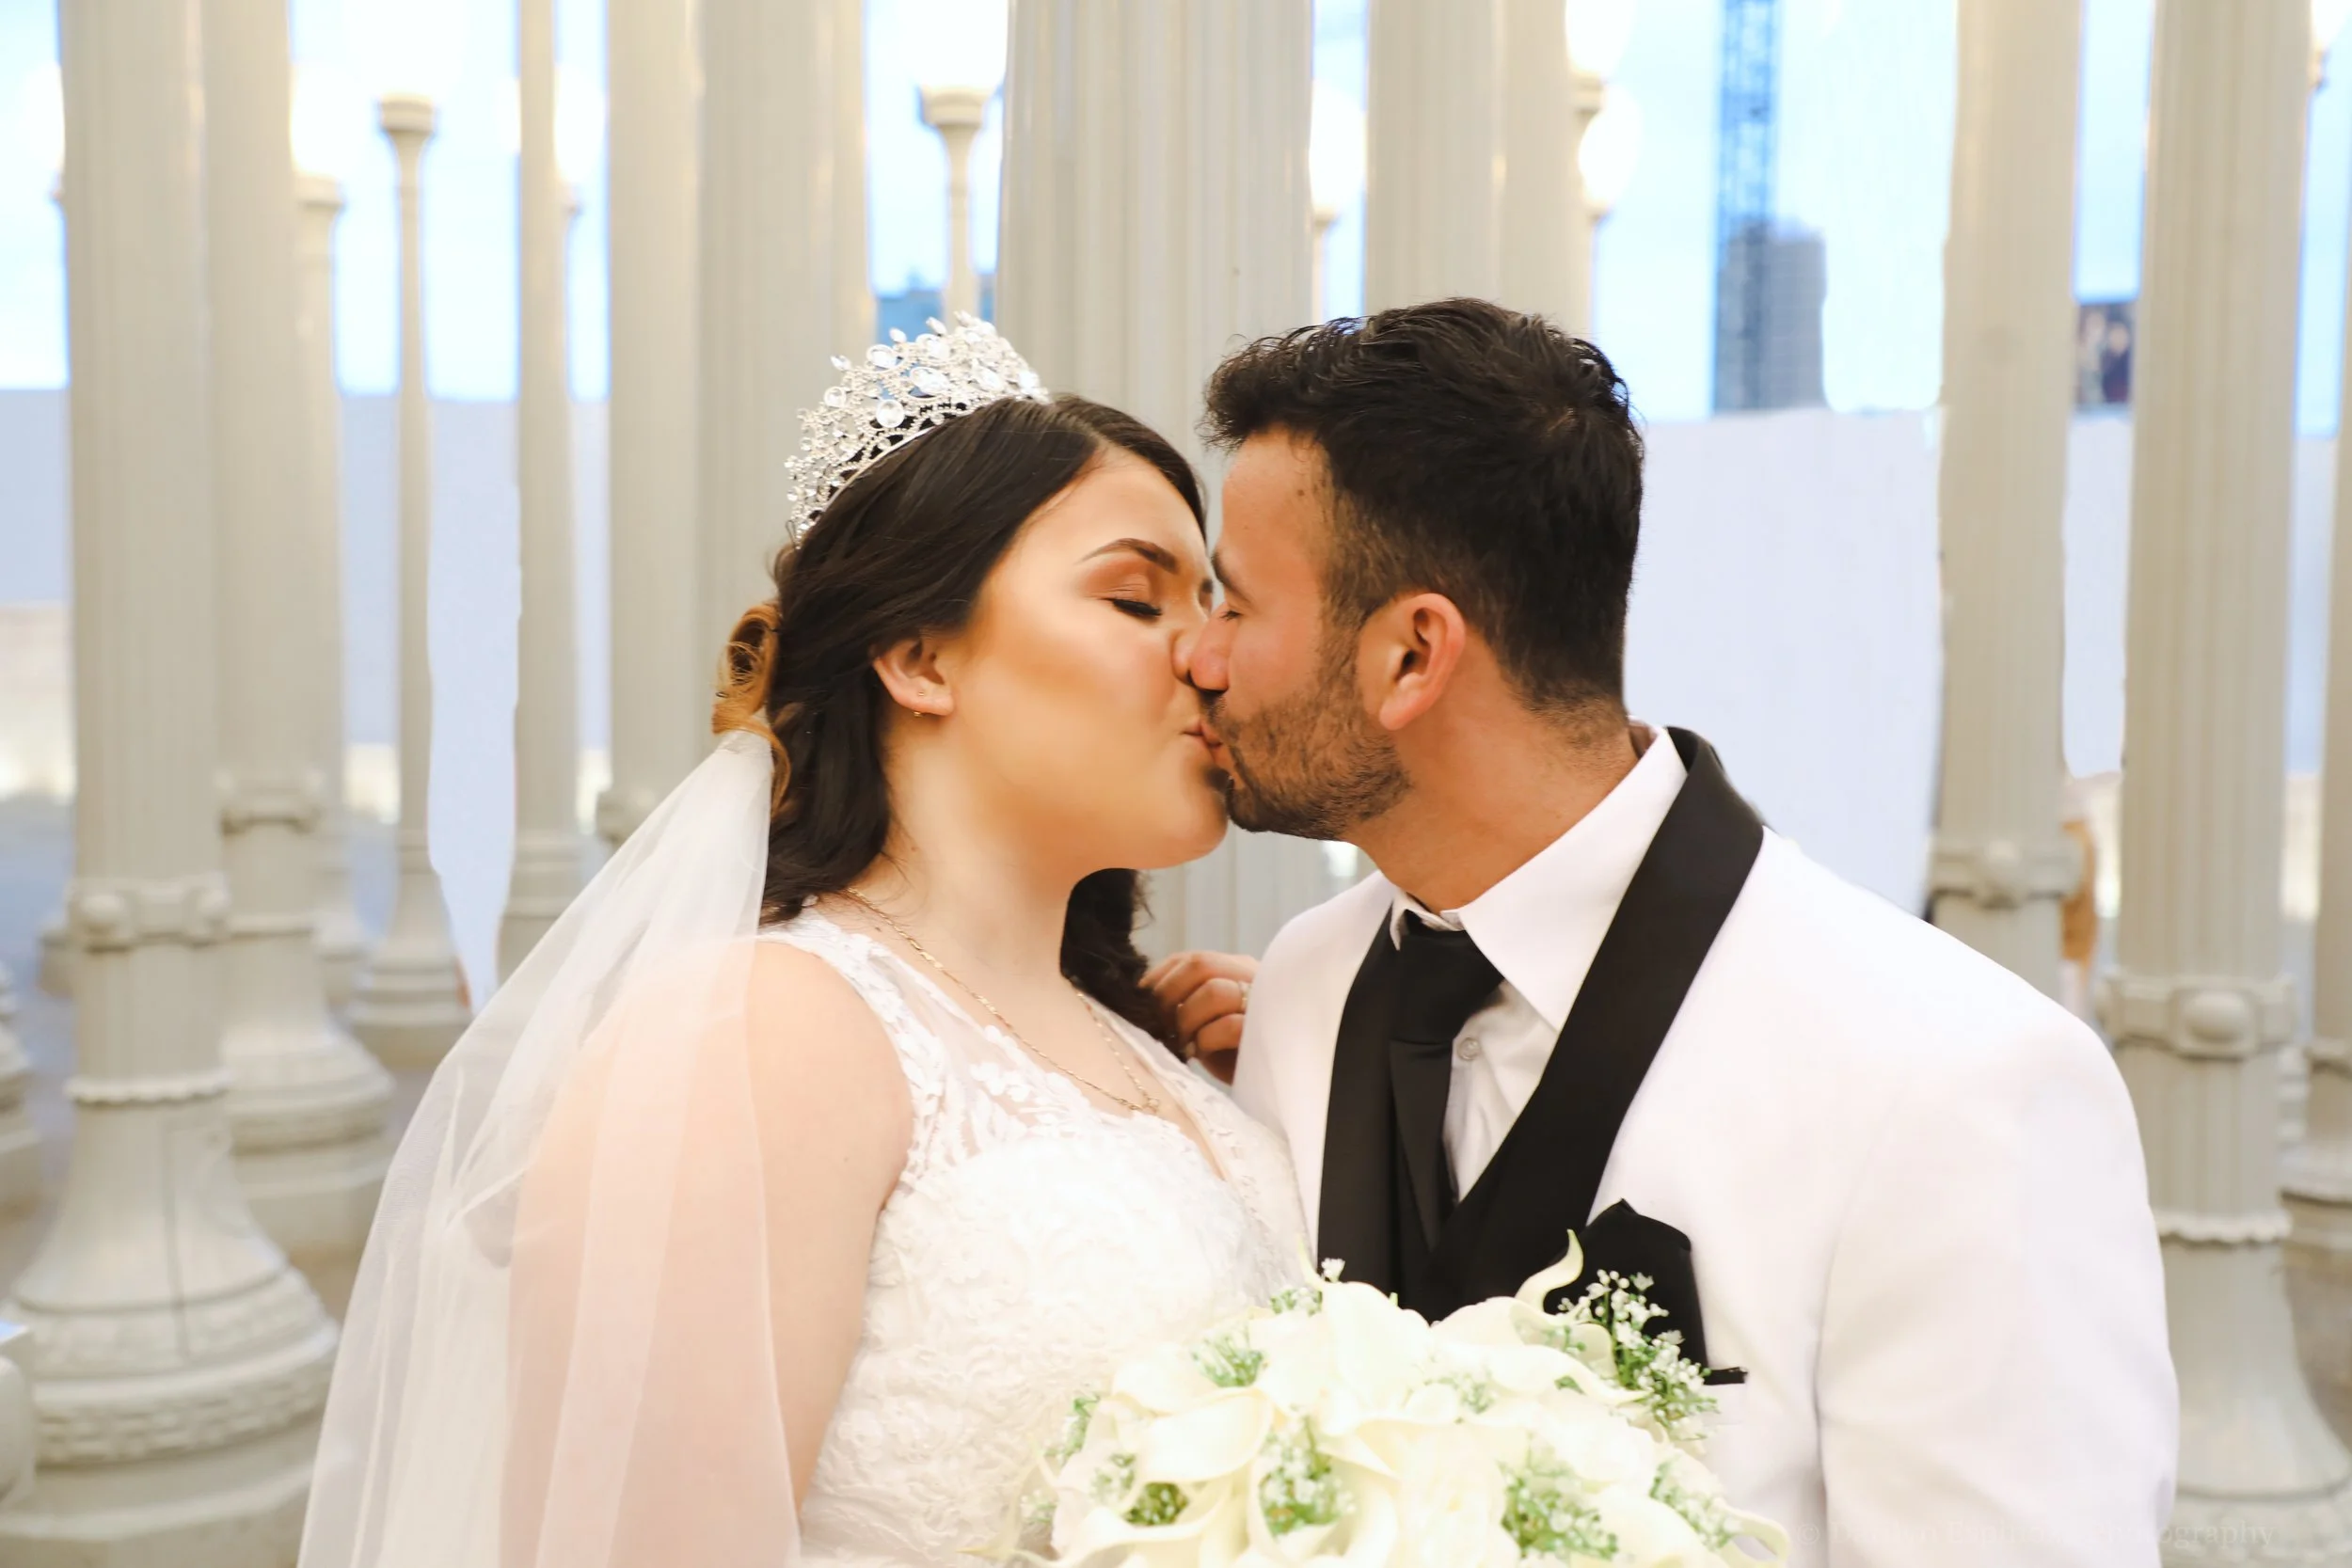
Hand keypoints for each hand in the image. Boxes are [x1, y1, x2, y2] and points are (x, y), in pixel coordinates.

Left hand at [1143, 950, 1256, 1084]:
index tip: (1141, 1001)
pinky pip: (1229, 1025)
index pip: (1191, 958)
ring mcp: (1263, 1002)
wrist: (1273, 1081)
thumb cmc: (1235, 1054)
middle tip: (1160, 1025)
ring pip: (1215, 991)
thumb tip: (1142, 997)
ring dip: (1187, 1018)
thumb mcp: (1208, 1021)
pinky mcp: (1267, 1031)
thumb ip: (1188, 1000)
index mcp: (1237, 970)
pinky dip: (1205, 1038)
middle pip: (1200, 965)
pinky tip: (1200, 1053)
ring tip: (1182, 1042)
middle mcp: (1253, 977)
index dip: (1159, 977)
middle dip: (1168, 994)